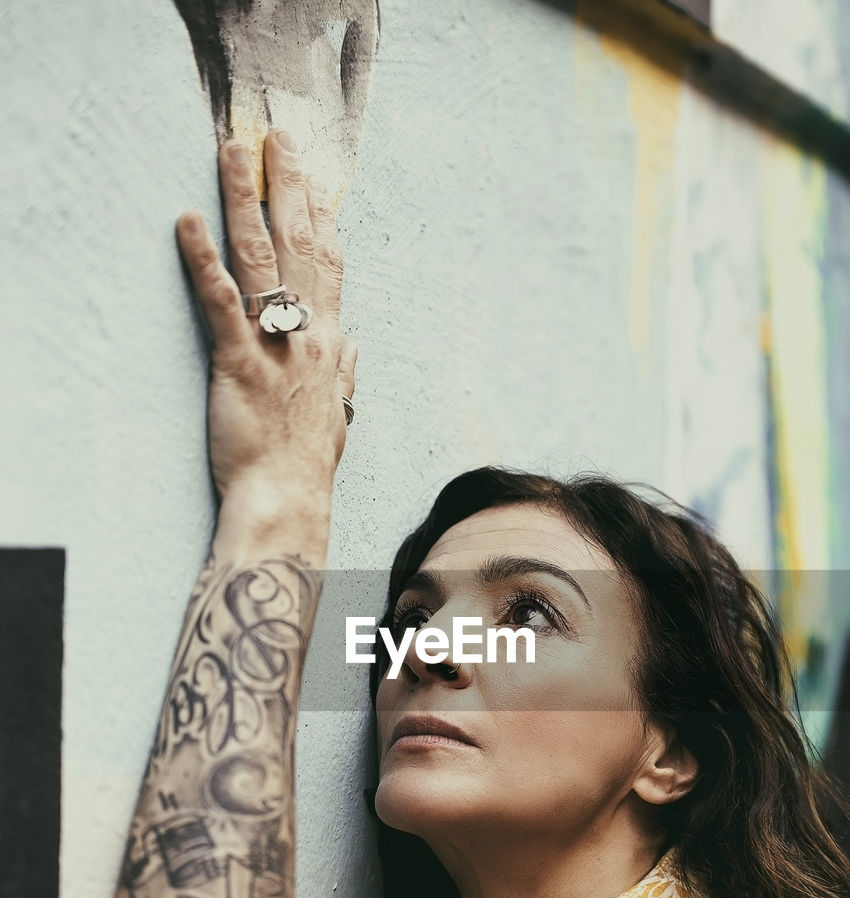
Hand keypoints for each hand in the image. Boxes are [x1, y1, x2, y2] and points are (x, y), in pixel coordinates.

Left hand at [177, 130, 356, 504]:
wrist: (288, 498)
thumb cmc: (307, 462)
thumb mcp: (337, 413)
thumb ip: (345, 373)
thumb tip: (354, 345)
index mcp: (328, 342)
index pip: (328, 265)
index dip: (320, 216)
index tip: (313, 178)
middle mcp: (307, 334)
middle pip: (300, 244)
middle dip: (288, 186)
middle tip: (278, 138)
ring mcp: (274, 345)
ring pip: (261, 258)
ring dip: (245, 199)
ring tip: (233, 153)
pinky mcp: (238, 362)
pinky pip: (221, 302)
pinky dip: (203, 260)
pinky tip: (188, 222)